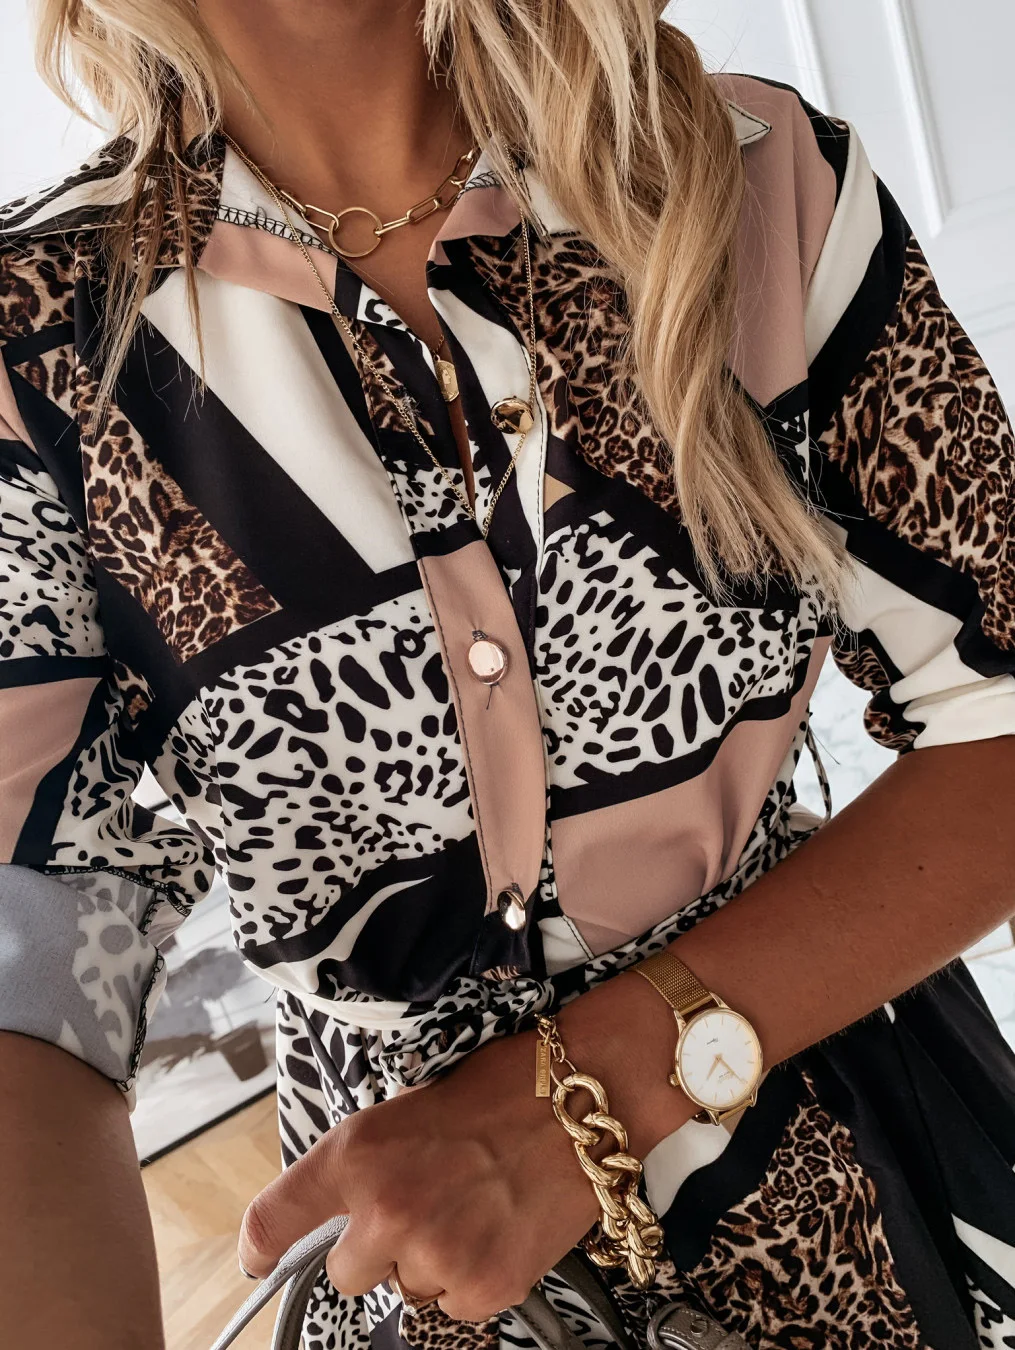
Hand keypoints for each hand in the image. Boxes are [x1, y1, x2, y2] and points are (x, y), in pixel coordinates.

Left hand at [237, 973, 693, 1321]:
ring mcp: (433, 1254)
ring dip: (431, 1261)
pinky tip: (498, 1228)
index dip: (261, 1247)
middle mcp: (384, 1211)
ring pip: (407, 1290)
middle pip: (347, 1274)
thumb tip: (342, 1212)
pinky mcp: (482, 1287)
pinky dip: (473, 1275)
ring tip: (473, 1207)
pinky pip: (455, 1304)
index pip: (275, 1218)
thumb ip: (364, 1166)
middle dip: (377, 1250)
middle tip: (424, 1208)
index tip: (259, 1259)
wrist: (582, 1100)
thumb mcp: (407, 1109)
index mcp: (356, 1154)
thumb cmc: (501, 1089)